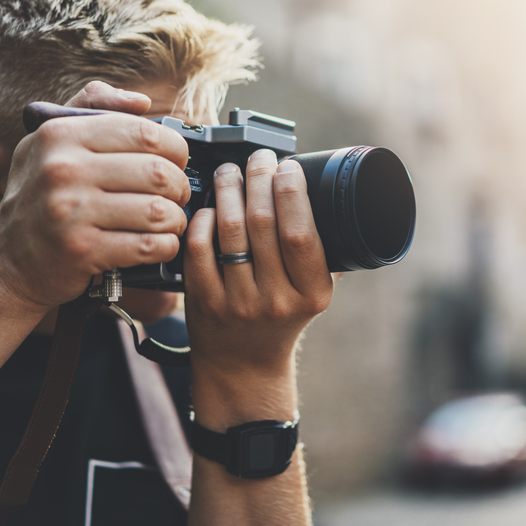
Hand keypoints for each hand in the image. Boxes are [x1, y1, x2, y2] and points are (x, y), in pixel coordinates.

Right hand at [0, 81, 191, 310]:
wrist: (6, 263)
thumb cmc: (39, 197)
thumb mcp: (51, 142)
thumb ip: (93, 108)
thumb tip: (142, 102)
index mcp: (62, 135)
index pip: (146, 133)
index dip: (175, 150)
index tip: (176, 164)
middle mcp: (63, 170)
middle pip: (158, 173)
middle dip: (179, 188)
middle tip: (176, 197)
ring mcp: (71, 212)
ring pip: (159, 211)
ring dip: (175, 220)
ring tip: (168, 222)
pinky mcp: (82, 251)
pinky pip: (151, 246)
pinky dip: (166, 247)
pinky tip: (158, 244)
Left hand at [183, 149, 333, 376]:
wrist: (245, 365)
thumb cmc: (282, 319)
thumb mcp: (314, 292)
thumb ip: (322, 251)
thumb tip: (326, 192)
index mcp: (313, 293)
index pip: (301, 232)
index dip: (292, 191)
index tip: (288, 167)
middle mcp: (277, 300)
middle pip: (264, 223)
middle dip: (259, 179)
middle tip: (258, 159)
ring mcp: (238, 303)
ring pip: (230, 230)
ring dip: (229, 190)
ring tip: (231, 171)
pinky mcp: (205, 303)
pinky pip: (200, 249)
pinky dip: (203, 220)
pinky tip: (209, 206)